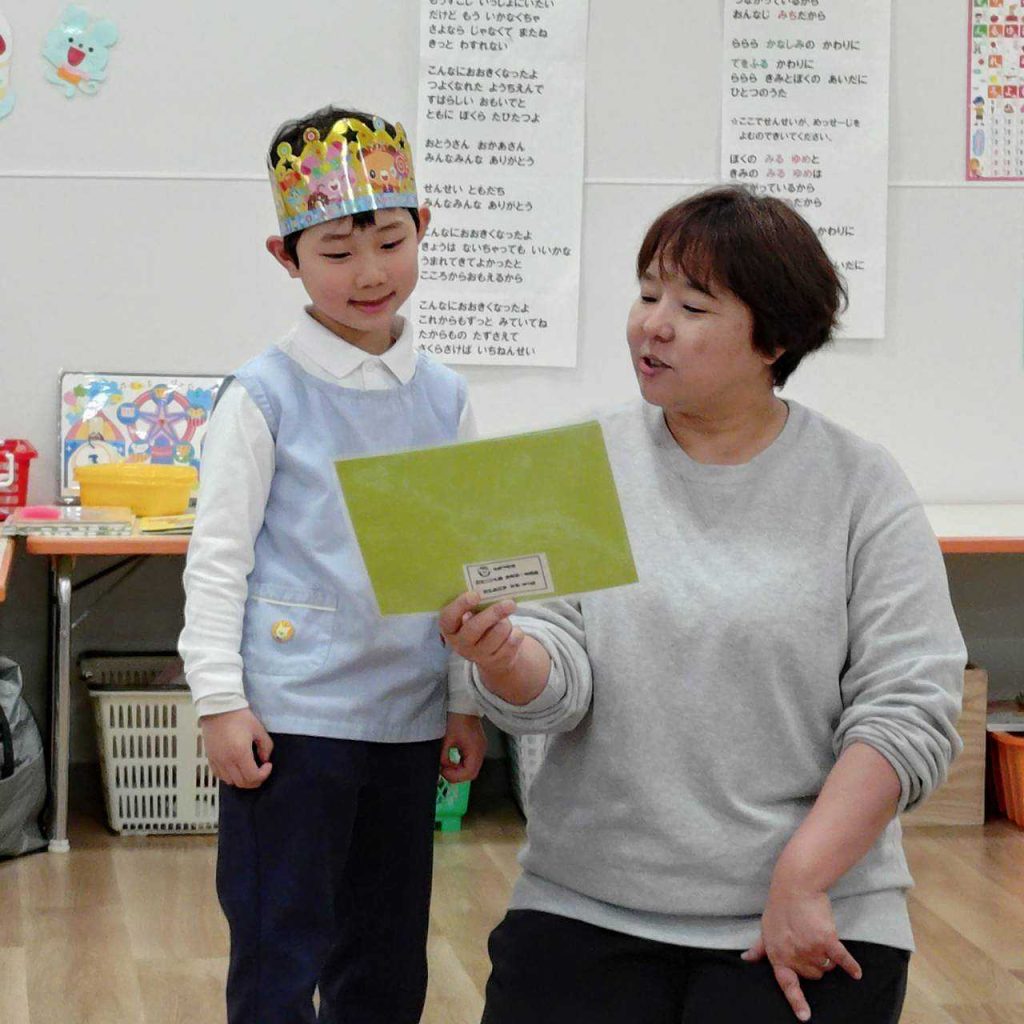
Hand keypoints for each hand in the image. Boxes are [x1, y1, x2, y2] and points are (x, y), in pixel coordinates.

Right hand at [200, 707, 273, 788]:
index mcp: (240, 753)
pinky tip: (236, 767)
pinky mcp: (210, 759)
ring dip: (242, 779)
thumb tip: (265, 759)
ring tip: (248, 769)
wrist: (218, 708)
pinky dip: (230, 776)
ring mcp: (217, 761)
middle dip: (255, 780)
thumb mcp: (258, 729)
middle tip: (261, 771)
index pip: (253, 777)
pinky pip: (220, 776)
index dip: (264, 775)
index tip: (267, 765)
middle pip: (242, 783)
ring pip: (230, 782)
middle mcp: (227, 761)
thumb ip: (266, 746)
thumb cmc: (238, 716)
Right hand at [440, 591, 523, 677]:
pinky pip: (512, 642)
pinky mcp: (497, 661)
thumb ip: (476, 605)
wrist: (491, 653)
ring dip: (506, 623)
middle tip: (510, 603)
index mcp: (450, 629)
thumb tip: (490, 590)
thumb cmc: (479, 624)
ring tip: (506, 620)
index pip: (448, 618)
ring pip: (498, 633)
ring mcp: (479, 655)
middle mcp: (461, 644)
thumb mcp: (472, 615)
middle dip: (493, 613)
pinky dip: (516, 633)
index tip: (476, 594)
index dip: (461, 605)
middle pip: (474, 628)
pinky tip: (513, 632)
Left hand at [440, 713, 487, 782]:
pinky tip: (453, 759)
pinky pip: (471, 760)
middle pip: (472, 773)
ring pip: (472, 768)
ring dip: (459, 769)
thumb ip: (444, 756)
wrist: (464, 704)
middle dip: (457, 775)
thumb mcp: (447, 739)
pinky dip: (462, 763)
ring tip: (447, 765)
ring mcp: (480, 748)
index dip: (455, 776)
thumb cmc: (457, 717)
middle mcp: (481, 750)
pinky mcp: (477, 745)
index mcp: (475, 750)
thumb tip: (442, 766)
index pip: (469, 773)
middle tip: (444, 770)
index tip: (444, 771)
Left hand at [741, 886, 861, 1021]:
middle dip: (813, 965)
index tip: (805, 1016)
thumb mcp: (765, 928)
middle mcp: (794, 956)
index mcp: (778, 955)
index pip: (787, 984)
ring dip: (826, 958)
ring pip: (826, 967)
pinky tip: (856, 973)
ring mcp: (811, 949)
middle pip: (812, 975)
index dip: (796, 1002)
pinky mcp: (827, 940)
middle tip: (808, 945)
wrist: (795, 886)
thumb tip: (746, 959)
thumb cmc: (779, 907)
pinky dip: (850, 966)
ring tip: (818, 938)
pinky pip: (842, 959)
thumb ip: (759, 948)